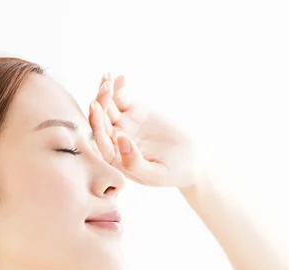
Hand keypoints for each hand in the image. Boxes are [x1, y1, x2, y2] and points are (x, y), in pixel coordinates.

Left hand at [88, 72, 202, 187]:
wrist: (192, 160)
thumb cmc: (173, 173)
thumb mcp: (155, 175)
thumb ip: (134, 163)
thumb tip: (119, 139)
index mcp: (114, 159)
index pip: (100, 140)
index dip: (97, 123)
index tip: (95, 106)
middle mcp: (114, 141)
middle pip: (101, 120)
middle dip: (101, 103)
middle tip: (106, 87)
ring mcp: (124, 125)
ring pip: (109, 107)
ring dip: (106, 92)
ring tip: (108, 76)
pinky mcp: (136, 112)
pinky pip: (123, 98)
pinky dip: (120, 88)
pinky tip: (121, 77)